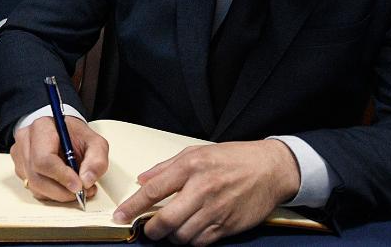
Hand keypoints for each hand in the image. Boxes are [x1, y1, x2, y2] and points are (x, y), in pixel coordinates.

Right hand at [11, 116, 108, 203]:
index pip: (44, 158)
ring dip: (58, 194)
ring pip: (35, 186)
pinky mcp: (20, 169)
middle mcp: (25, 141)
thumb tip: (86, 181)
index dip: (61, 176)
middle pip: (37, 176)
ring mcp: (19, 156)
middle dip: (62, 191)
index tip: (78, 186)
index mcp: (41, 128)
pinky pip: (34, 189)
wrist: (61, 132)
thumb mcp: (95, 142)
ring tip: (77, 189)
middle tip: (82, 192)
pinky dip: (51, 194)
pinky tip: (64, 187)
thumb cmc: (75, 136)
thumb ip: (96, 160)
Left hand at [112, 139, 299, 245]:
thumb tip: (142, 180)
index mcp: (191, 166)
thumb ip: (167, 167)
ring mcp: (216, 210)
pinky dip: (190, 241)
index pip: (153, 191)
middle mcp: (202, 189)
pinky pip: (201, 242)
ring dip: (171, 237)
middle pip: (166, 220)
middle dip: (151, 230)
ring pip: (182, 236)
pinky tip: (189, 231)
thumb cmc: (234, 158)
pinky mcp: (228, 226)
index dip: (132, 207)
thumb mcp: (197, 152)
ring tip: (170, 229)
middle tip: (147, 229)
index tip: (120, 216)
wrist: (270, 169)